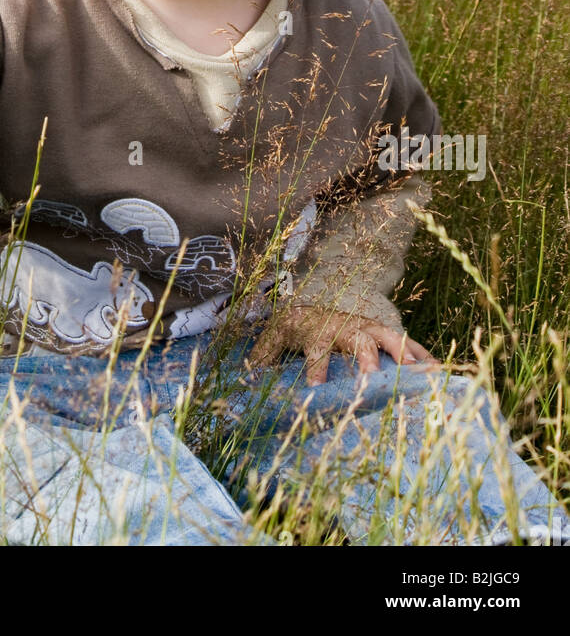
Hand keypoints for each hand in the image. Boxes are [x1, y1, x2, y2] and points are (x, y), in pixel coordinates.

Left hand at [248, 301, 438, 385]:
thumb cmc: (297, 322)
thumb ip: (262, 355)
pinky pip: (407, 341)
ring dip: (402, 354)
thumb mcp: (275, 333)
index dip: (315, 370)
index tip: (316, 392)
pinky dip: (423, 354)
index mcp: (317, 330)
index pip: (316, 351)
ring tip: (417, 373)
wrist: (321, 292)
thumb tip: (244, 377)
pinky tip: (438, 370)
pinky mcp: (384, 329)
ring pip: (387, 338)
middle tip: (372, 380)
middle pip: (357, 342)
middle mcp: (345, 327)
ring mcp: (367, 326)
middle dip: (365, 360)